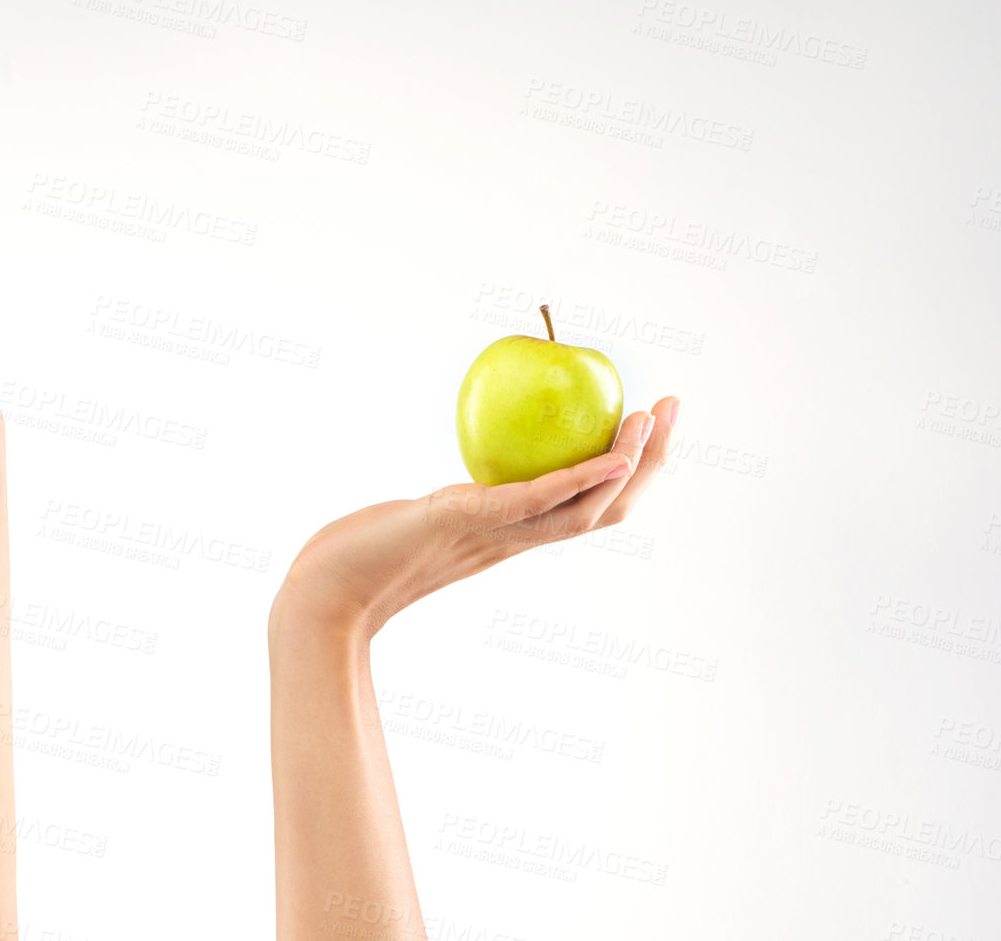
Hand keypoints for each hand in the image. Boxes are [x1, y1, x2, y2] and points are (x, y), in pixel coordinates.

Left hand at [273, 397, 680, 638]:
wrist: (325, 593)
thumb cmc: (361, 553)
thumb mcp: (418, 513)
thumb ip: (451, 497)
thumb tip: (468, 458)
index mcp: (510, 536)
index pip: (588, 505)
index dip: (628, 470)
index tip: (649, 423)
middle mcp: (513, 540)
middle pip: (606, 507)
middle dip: (651, 459)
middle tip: (675, 407)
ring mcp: (494, 536)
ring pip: (585, 509)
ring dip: (629, 464)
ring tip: (652, 418)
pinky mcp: (467, 524)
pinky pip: (536, 503)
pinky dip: (580, 480)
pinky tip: (612, 454)